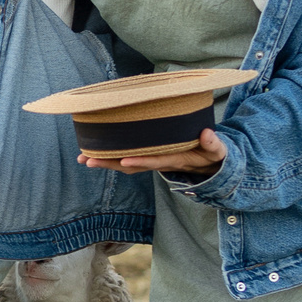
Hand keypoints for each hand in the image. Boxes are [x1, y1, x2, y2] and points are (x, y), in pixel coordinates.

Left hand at [91, 128, 227, 177]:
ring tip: (83, 159)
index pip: (155, 161)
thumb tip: (207, 134)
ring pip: (126, 164)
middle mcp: (160, 163)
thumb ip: (214, 144)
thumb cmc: (213, 156)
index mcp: (175, 160)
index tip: (123, 161)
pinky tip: (96, 153)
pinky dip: (112, 158)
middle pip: (132, 166)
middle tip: (87, 161)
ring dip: (105, 162)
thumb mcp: (217, 151)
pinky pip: (128, 158)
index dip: (140, 161)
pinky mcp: (150, 157)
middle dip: (109, 164)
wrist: (211, 166)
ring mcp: (153, 161)